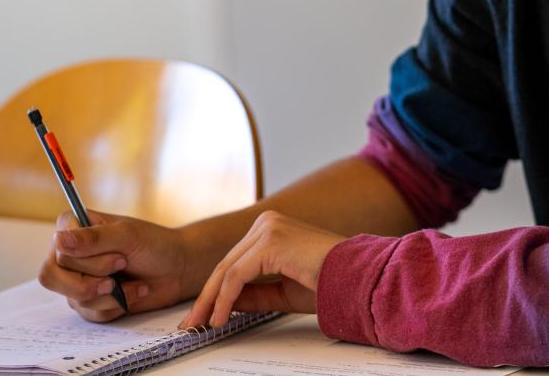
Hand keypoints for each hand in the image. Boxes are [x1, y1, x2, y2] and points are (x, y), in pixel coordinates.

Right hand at [38, 210, 189, 321]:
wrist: (177, 270)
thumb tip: (58, 239)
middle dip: (91, 279)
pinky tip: (134, 293)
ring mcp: (78, 278)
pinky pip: (89, 313)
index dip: (83, 259)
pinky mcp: (89, 301)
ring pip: (74, 298)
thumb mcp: (127, 236)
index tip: (117, 256)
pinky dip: (115, 306)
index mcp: (75, 227)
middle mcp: (71, 253)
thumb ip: (94, 238)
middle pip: (52, 276)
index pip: (57, 249)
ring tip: (134, 282)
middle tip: (121, 268)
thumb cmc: (154, 244)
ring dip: (110, 295)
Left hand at [180, 210, 345, 328]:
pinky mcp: (270, 242)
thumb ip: (255, 294)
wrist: (356, 277)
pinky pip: (237, 276)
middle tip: (192, 323)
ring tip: (202, 324)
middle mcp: (267, 222)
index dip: (215, 291)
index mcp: (272, 228)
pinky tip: (219, 317)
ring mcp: (268, 228)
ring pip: (227, 270)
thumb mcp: (283, 292)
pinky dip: (224, 299)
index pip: (234, 262)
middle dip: (206, 297)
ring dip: (211, 301)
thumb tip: (227, 303)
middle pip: (226, 264)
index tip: (203, 315)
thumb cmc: (330, 281)